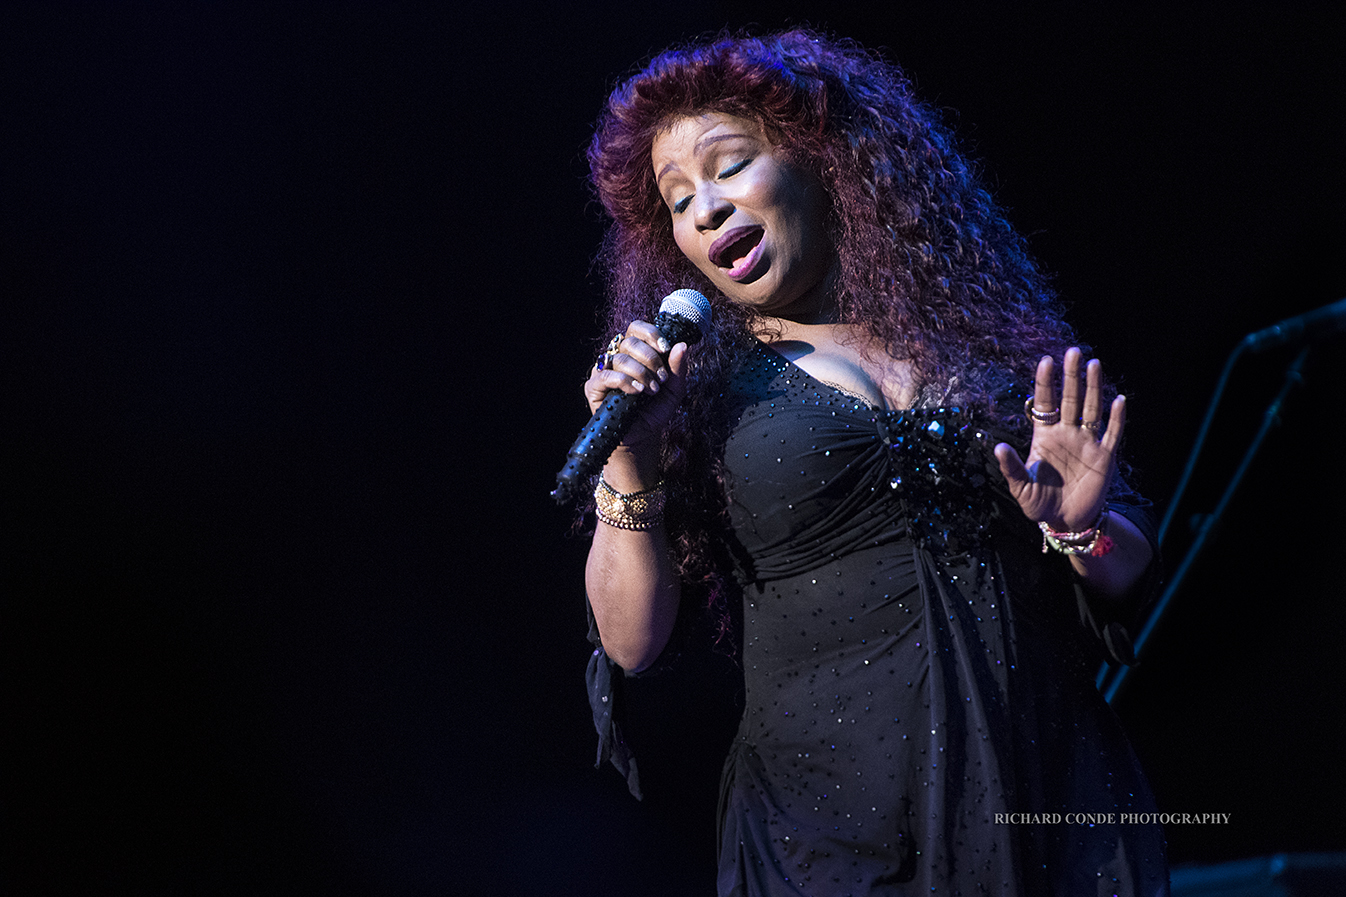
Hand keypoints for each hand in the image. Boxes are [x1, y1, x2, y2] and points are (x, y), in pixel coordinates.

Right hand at [583, 320, 688, 452]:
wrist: (642, 436)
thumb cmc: (655, 410)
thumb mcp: (674, 390)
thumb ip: (678, 368)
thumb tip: (682, 345)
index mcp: (635, 352)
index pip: (637, 328)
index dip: (651, 334)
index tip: (665, 348)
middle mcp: (617, 357)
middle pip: (630, 341)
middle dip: (650, 358)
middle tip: (661, 378)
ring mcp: (604, 371)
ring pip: (620, 358)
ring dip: (641, 373)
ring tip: (651, 390)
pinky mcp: (593, 387)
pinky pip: (606, 376)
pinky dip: (625, 381)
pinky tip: (637, 391)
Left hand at [994, 347, 1125, 531]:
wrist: (1065, 521)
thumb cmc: (1039, 503)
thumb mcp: (1021, 487)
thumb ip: (1011, 467)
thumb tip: (998, 447)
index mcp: (1045, 437)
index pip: (1045, 404)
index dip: (1045, 383)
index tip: (1046, 360)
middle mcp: (1067, 434)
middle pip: (1070, 399)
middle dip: (1071, 376)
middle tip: (1073, 352)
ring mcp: (1087, 444)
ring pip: (1092, 410)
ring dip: (1093, 388)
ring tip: (1094, 364)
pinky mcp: (1104, 458)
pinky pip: (1112, 434)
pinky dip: (1116, 418)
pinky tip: (1118, 400)